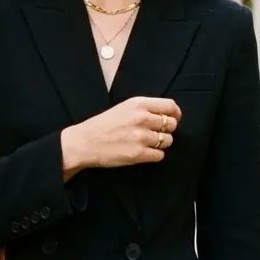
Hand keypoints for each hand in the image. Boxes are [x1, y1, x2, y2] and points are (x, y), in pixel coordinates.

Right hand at [60, 97, 181, 173]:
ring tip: (148, 144)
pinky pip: (159, 155)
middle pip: (171, 124)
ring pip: (167, 141)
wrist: (84, 142)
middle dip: (167, 130)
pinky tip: (144, 153)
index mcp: (138, 104)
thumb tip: (165, 115)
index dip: (175, 114)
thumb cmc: (102, 125)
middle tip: (157, 134)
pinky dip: (154, 155)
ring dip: (161, 143)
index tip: (173, 119)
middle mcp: (141, 118)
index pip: (170, 106)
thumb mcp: (123, 108)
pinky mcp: (138, 154)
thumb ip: (144, 108)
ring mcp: (141, 137)